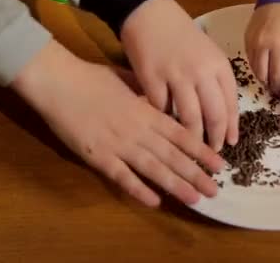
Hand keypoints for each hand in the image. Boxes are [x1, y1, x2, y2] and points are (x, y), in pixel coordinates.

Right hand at [12, 40, 224, 206]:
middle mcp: (139, 130)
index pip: (182, 135)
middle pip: (173, 156)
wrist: (59, 81)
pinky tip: (154, 202)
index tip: (219, 165)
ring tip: (194, 198)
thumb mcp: (129, 81)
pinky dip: (139, 190)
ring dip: (175, 185)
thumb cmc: (93, 78)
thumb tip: (163, 102)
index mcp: (147, 112)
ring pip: (154, 169)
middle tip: (215, 190)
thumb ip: (148, 96)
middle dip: (196, 174)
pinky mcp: (98, 156)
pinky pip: (122, 177)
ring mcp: (119, 145)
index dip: (202, 152)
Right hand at [120, 0, 238, 150]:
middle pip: (214, 116)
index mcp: (219, 66)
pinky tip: (166, 128)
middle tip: (212, 153)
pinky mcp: (153, 79)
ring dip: (192, 138)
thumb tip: (221, 118)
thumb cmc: (182, 35)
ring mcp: (177, 76)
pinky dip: (164, 121)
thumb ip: (215, 81)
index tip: (230, 143)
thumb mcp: (208, 54)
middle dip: (214, 139)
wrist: (150, 14)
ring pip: (190, 118)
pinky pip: (163, 110)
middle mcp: (202, 72)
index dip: (231, 128)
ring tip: (191, 148)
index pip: (231, 104)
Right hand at [244, 3, 279, 94]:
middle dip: (272, 86)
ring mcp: (251, 42)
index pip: (277, 78)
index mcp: (278, 47)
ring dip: (264, 77)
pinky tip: (266, 66)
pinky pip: (250, 59)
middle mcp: (261, 46)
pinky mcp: (245, 38)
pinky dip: (258, 66)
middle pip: (263, 77)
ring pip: (254, 70)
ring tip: (273, 80)